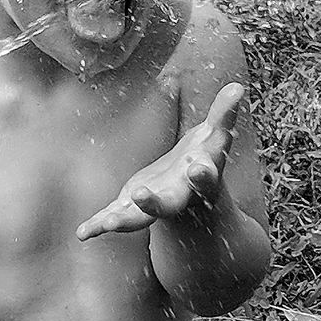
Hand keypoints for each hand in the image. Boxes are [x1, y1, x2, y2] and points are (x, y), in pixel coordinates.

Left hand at [76, 83, 242, 240]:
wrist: (194, 200)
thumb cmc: (204, 159)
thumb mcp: (216, 138)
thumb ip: (224, 115)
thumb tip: (237, 87)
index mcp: (200, 179)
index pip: (206, 178)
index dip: (203, 175)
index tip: (197, 168)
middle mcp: (178, 197)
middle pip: (168, 204)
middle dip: (155, 202)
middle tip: (140, 195)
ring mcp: (154, 206)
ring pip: (140, 218)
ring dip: (124, 220)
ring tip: (108, 224)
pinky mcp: (134, 208)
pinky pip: (116, 217)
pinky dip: (98, 225)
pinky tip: (82, 233)